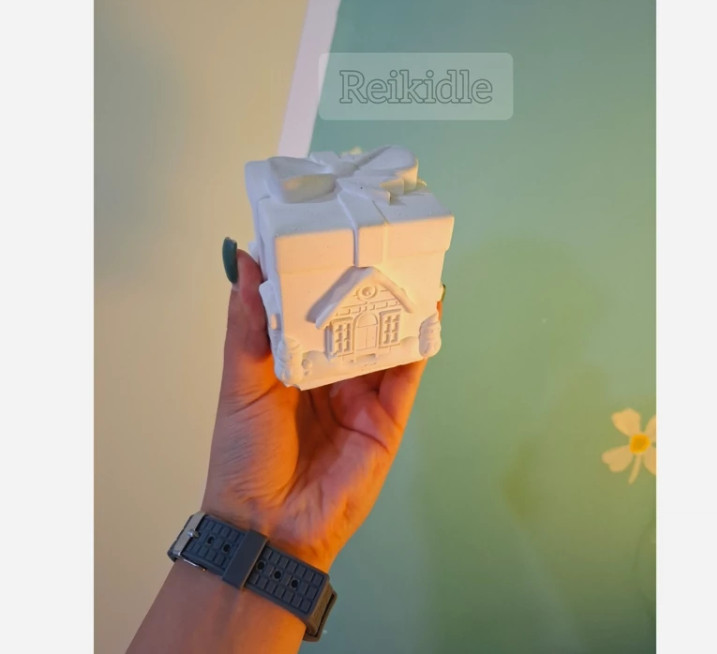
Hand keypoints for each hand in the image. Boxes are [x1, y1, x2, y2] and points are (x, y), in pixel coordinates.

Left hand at [201, 249, 438, 570]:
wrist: (270, 526)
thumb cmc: (246, 454)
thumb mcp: (240, 381)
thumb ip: (248, 323)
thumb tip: (243, 259)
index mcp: (293, 364)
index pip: (311, 312)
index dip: (320, 278)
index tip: (328, 235)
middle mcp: (330, 376)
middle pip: (354, 324)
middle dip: (366, 288)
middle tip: (378, 243)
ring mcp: (362, 396)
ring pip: (385, 344)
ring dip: (400, 310)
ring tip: (413, 267)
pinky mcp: (387, 418)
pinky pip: (407, 375)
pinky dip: (420, 345)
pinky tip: (430, 312)